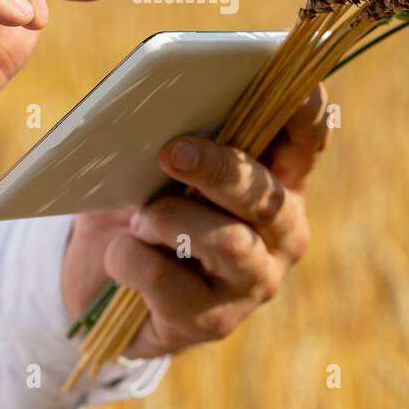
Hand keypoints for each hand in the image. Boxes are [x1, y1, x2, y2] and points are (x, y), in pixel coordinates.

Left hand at [62, 84, 327, 358]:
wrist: (102, 283)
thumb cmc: (141, 205)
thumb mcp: (157, 167)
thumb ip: (176, 139)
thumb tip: (160, 115)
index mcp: (278, 180)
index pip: (306, 141)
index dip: (306, 113)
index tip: (299, 86)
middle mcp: (281, 232)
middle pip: (265, 194)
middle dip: (220, 168)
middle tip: (170, 151)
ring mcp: (253, 280)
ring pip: (227, 241)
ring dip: (170, 219)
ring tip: (138, 217)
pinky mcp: (213, 322)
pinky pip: (167, 280)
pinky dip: (131, 258)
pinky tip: (121, 255)